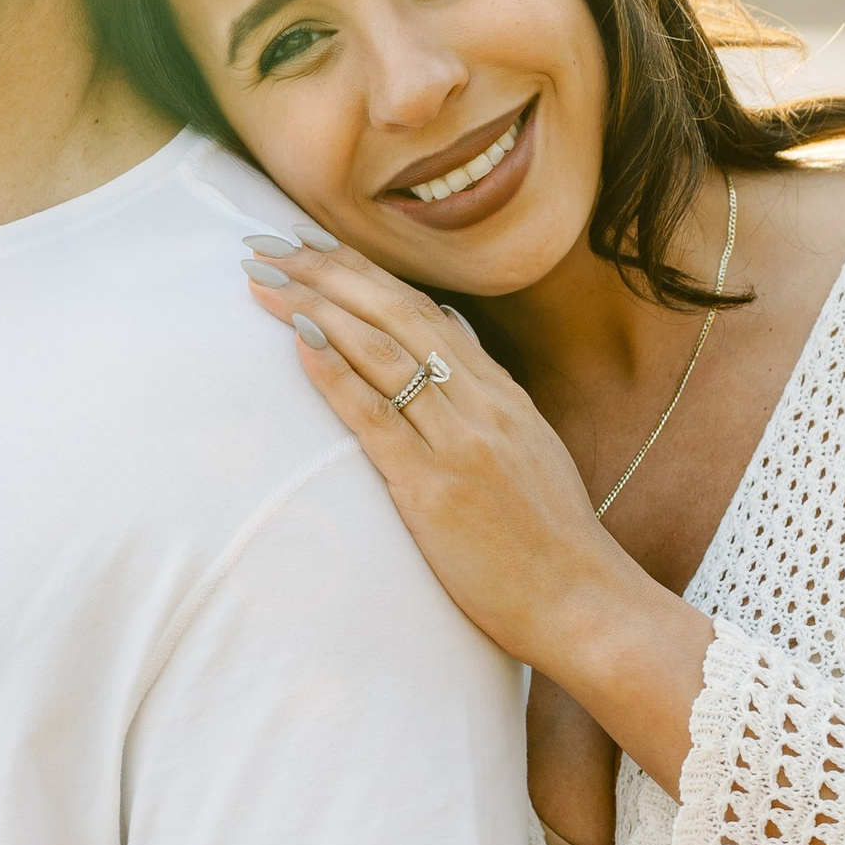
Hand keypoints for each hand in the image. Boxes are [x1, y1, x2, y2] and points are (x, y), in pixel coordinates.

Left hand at [243, 238, 640, 677]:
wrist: (582, 602)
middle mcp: (480, 403)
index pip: (420, 308)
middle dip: (324, 271)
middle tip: (267, 242)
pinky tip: (296, 340)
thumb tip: (448, 333)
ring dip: (313, 306)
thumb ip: (487, 396)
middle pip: (392, 312)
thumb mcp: (527, 450)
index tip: (313, 244)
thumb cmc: (549, 543)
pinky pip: (376, 417)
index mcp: (500, 392)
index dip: (361, 271)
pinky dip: (333, 373)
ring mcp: (459, 441)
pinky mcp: (435, 488)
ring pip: (380, 350)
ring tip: (261, 279)